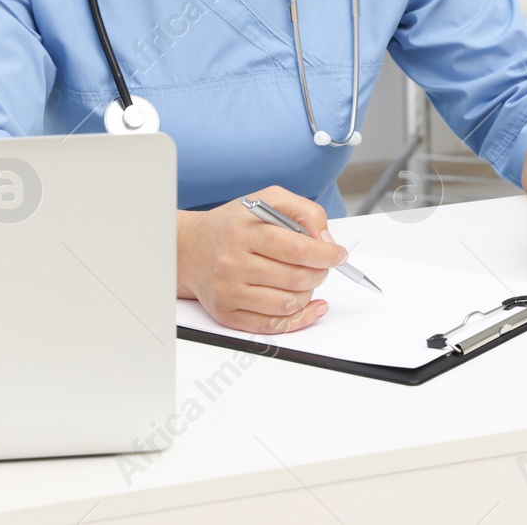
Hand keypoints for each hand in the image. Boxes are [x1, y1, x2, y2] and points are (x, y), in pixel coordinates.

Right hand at [177, 185, 348, 334]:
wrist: (189, 248)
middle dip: (319, 272)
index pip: (296, 248)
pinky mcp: (228, 314)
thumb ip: (304, 212)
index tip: (338, 254)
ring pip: (288, 303)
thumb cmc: (231, 225)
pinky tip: (309, 305)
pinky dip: (299, 318)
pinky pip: (273, 326)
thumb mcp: (267, 201)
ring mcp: (229, 291)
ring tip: (305, 279)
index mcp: (244, 231)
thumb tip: (326, 241)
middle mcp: (233, 262)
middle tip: (320, 266)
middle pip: (296, 278)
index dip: (325, 254)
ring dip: (308, 293)